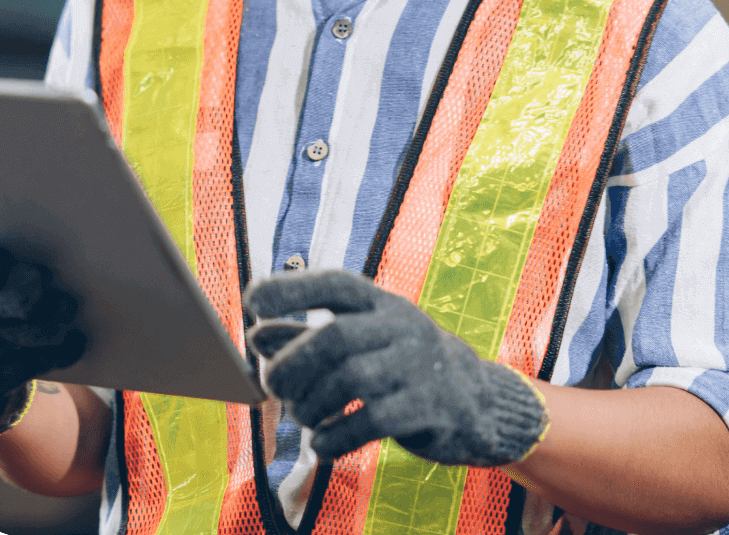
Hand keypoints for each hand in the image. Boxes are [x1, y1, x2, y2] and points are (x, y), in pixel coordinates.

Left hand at [244, 269, 547, 466]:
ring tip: (303, 416)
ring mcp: (421, 366)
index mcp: (382, 304)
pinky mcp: (431, 408)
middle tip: (274, 386)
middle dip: (292, 364)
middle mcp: (403, 326)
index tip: (253, 303)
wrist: (475, 401)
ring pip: (351, 379)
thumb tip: (256, 336)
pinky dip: (335, 436)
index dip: (292, 289)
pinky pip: (371, 421)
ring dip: (312, 404)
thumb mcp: (361, 344)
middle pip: (336, 337)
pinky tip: (323, 444)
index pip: (336, 283)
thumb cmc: (400, 366)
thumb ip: (308, 338)